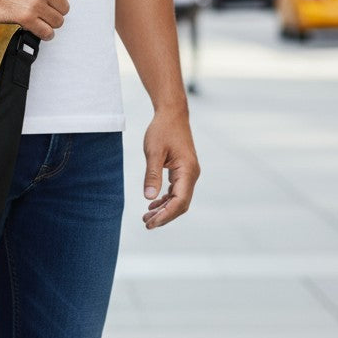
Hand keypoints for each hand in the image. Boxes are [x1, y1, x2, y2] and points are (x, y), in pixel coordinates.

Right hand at [0, 0, 76, 40]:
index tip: (50, 0)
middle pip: (64, 8)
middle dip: (54, 11)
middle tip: (42, 11)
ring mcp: (35, 2)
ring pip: (58, 21)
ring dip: (50, 24)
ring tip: (40, 20)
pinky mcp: (26, 18)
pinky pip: (47, 32)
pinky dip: (45, 34)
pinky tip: (38, 30)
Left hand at [142, 109, 198, 229]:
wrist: (172, 113)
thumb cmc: (162, 130)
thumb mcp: (153, 152)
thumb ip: (152, 175)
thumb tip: (149, 198)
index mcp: (187, 171)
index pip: (179, 201)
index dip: (165, 215)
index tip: (150, 223)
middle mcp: (192, 174)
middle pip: (181, 204)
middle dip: (165, 216)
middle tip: (146, 223)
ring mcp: (189, 173)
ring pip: (179, 199)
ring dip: (164, 209)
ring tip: (147, 216)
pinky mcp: (183, 170)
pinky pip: (177, 190)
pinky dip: (166, 199)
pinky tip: (153, 203)